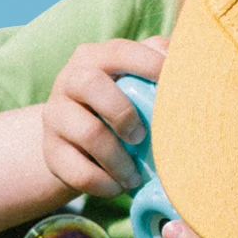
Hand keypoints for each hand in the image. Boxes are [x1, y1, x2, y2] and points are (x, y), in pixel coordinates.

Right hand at [40, 38, 164, 197]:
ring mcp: (55, 116)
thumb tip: (186, 58)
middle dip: (123, 112)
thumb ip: (155, 59)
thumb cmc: (116, 101)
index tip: (170, 82)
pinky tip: (118, 186)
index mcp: (93, 57)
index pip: (119, 52)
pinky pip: (79, 171)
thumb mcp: (130, 77)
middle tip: (141, 137)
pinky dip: (105, 184)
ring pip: (88, 134)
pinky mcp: (51, 152)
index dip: (146, 64)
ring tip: (136, 175)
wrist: (73, 140)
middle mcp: (68, 80)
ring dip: (120, 160)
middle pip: (91, 85)